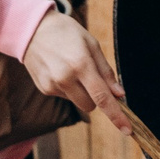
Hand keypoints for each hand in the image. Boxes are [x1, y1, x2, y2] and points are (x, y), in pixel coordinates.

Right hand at [21, 13, 125, 127]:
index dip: (116, 115)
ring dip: (81, 92)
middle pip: (91, 105)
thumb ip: (106, 71)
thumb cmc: (67, 33)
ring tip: (72, 68)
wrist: (32, 29)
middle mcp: (65, 78)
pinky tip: (60, 70)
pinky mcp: (44, 89)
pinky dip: (68, 88)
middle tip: (92, 76)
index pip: (102, 97)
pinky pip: (65, 97)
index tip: (127, 130)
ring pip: (78, 102)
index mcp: (81, 64)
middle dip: (96, 97)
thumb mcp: (91, 44)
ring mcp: (52, 85)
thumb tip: (119, 94)